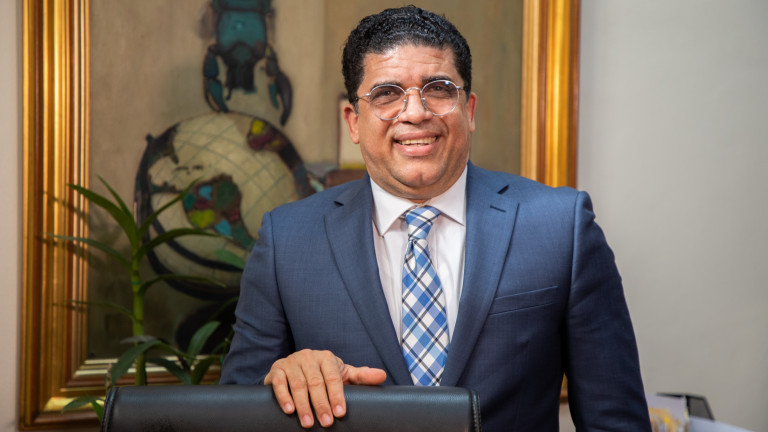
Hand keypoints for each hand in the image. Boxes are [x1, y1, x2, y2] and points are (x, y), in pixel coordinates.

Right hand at [264, 349, 386, 427]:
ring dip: (303, 405)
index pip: (333, 378)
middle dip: (321, 404)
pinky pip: (278, 382)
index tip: (340, 413)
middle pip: (316, 382)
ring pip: (298, 384)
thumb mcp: (342, 374)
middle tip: (326, 423)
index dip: (337, 396)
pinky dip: (283, 396)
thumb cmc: (322, 374)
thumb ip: (361, 376)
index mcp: (327, 358)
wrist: (294, 369)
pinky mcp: (276, 368)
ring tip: (308, 423)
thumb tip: (382, 376)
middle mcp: (309, 356)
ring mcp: (292, 361)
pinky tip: (289, 410)